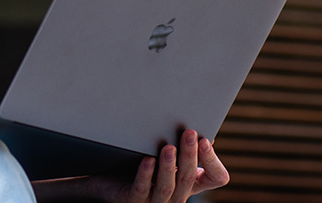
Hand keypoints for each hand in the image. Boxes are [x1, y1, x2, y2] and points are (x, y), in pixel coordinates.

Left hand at [85, 130, 228, 202]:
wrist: (107, 180)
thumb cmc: (139, 163)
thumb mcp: (164, 154)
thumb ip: (181, 145)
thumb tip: (200, 126)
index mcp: (188, 183)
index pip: (215, 178)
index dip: (212, 161)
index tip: (206, 139)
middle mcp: (175, 195)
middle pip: (188, 178)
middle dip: (189, 155)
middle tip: (190, 133)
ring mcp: (154, 201)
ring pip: (166, 187)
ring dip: (169, 166)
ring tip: (169, 147)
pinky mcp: (132, 200)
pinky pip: (141, 189)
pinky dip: (145, 174)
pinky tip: (147, 160)